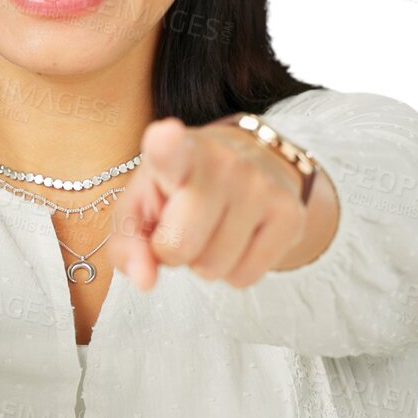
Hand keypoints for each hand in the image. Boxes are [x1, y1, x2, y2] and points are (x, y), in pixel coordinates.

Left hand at [110, 116, 311, 289]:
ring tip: (213, 228)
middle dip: (172, 252)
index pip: (170, 150)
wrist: (255, 164)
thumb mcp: (142, 205)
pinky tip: (239, 238)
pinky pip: (244, 277)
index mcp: (179, 152)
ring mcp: (261, 188)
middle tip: (181, 226)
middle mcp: (224, 163)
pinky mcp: (290, 215)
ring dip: (204, 262)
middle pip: (180, 245)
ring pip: (213, 268)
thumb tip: (145, 281)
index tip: (164, 136)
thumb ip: (126, 243)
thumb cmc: (182, 190)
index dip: (165, 146)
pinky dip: (234, 270)